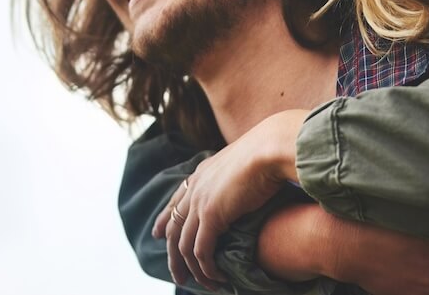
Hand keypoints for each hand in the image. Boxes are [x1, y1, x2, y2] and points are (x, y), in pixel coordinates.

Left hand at [153, 110, 306, 288]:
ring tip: (203, 284)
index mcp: (201, 173)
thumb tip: (248, 182)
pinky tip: (217, 277)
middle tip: (178, 275)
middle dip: (173, 255)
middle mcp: (195, 187)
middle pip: (174, 228)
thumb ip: (237, 175)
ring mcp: (200, 201)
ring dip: (192, 269)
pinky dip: (207, 268)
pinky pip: (201, 250)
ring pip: (184, 245)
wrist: (270, 148)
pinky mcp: (211, 215)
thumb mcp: (245, 162)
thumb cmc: (268, 152)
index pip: (176, 200)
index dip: (165, 219)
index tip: (157, 233)